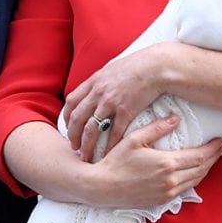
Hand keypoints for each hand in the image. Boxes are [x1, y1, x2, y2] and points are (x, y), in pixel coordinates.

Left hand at [63, 44, 168, 161]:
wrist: (155, 67)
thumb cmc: (136, 66)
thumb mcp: (112, 69)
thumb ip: (101, 80)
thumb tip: (95, 87)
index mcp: (94, 82)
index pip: (71, 101)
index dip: (66, 116)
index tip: (68, 127)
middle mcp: (98, 93)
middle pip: (77, 118)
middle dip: (73, 135)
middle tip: (73, 147)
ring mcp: (111, 103)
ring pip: (91, 128)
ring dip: (86, 145)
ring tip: (85, 156)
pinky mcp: (126, 111)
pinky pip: (114, 133)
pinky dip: (109, 146)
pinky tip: (107, 154)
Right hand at [88, 116, 221, 208]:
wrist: (102, 187)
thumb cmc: (116, 161)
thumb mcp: (135, 139)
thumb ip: (157, 128)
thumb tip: (176, 118)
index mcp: (167, 163)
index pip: (199, 156)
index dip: (212, 149)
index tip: (220, 140)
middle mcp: (171, 180)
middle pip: (201, 169)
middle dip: (213, 158)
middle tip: (219, 149)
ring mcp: (167, 192)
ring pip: (195, 181)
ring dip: (205, 169)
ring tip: (210, 159)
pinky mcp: (161, 201)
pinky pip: (185, 189)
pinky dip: (194, 179)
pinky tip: (193, 173)